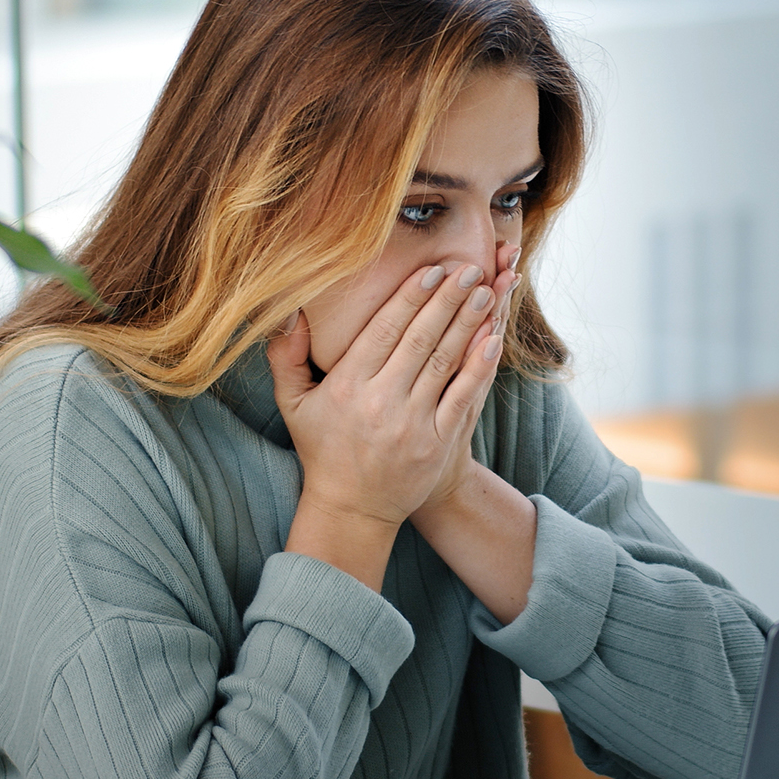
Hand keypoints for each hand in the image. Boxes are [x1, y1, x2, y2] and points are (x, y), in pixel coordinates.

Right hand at [268, 258, 503, 533]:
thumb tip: (288, 312)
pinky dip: (479, 367)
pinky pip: (463, 397)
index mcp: (347, 387)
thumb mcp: (293, 404)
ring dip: (468, 324)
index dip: (409, 298)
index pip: (383, 331)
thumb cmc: (324, 449)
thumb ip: (285, 357)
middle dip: (447, 300)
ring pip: (445, 363)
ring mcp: (413, 424)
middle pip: (420, 340)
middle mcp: (381, 402)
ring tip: (485, 292)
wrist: (352, 509)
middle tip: (468, 269)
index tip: (431, 270)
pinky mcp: (438, 444)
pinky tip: (492, 340)